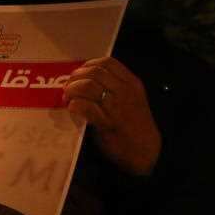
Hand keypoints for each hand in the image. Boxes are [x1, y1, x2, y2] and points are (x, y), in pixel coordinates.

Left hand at [63, 57, 160, 175]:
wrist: (146, 152)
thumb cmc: (137, 127)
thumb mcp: (134, 100)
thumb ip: (117, 89)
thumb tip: (89, 80)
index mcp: (132, 84)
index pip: (107, 62)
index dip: (88, 65)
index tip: (80, 73)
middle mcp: (125, 92)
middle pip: (94, 72)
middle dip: (76, 77)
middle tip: (68, 86)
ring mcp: (116, 107)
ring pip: (87, 86)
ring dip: (72, 90)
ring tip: (68, 97)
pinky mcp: (107, 123)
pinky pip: (84, 106)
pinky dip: (74, 105)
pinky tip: (73, 109)